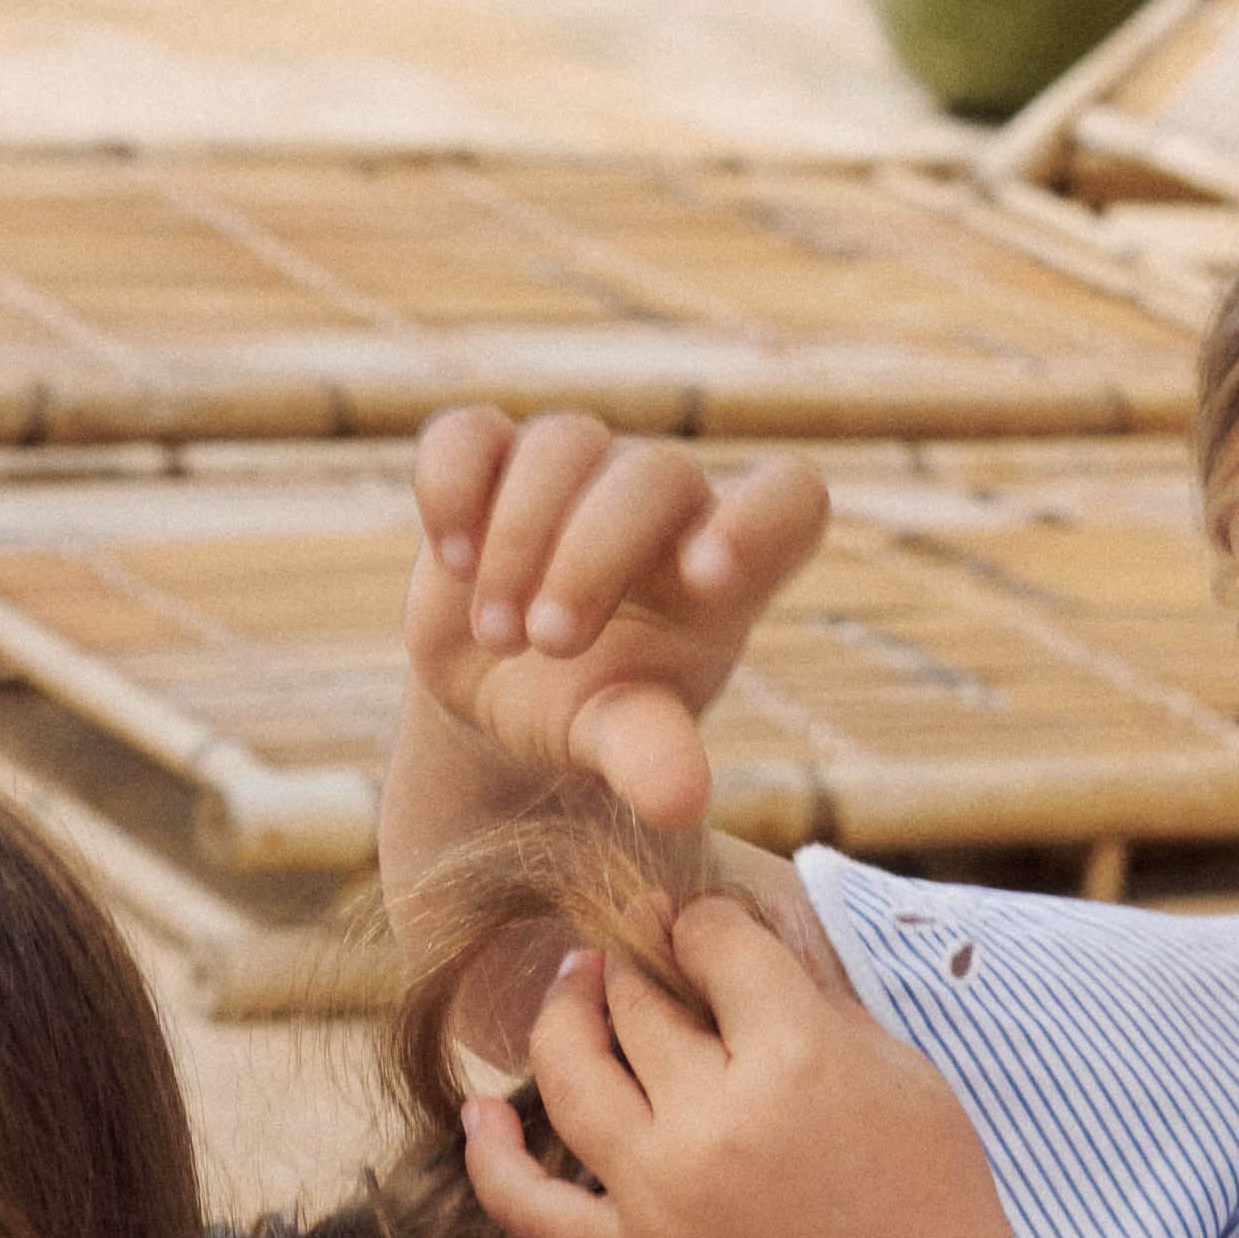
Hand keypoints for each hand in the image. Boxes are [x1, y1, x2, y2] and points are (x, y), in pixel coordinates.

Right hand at [403, 410, 830, 841]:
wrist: (504, 691)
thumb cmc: (590, 710)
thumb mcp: (621, 737)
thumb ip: (652, 754)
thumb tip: (679, 802)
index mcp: (725, 561)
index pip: (787, 498)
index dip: (758, 518)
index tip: (705, 576)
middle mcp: (661, 498)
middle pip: (652, 475)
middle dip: (591, 557)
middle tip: (550, 642)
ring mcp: (576, 470)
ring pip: (561, 445)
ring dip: (520, 541)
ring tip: (499, 635)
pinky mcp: (489, 466)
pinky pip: (467, 435)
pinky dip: (452, 486)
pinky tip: (451, 557)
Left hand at [459, 891, 1018, 1237]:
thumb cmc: (925, 1193)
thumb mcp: (896, 1066)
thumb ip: (816, 986)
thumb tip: (755, 906)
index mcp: (794, 1059)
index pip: (714, 943)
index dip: (703, 920)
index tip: (702, 923)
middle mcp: (711, 1123)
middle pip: (637, 1002)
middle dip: (634, 957)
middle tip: (631, 941)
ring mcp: (656, 1197)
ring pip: (570, 1075)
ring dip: (561, 1013)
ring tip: (574, 983)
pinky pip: (527, 1204)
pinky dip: (490, 1157)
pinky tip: (479, 1110)